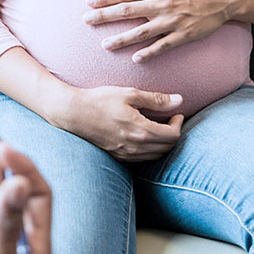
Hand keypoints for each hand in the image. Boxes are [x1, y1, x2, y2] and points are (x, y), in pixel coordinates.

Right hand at [57, 85, 184, 161]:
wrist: (73, 113)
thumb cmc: (100, 100)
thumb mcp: (129, 94)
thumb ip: (155, 99)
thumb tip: (179, 100)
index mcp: (141, 130)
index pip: (173, 135)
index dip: (179, 124)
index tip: (176, 113)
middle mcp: (136, 147)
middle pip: (167, 147)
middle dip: (173, 134)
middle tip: (170, 119)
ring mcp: (126, 154)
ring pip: (156, 155)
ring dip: (162, 143)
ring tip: (158, 127)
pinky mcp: (118, 157)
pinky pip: (142, 158)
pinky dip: (150, 149)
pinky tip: (144, 136)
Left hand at [85, 0, 235, 62]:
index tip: (89, 1)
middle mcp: (161, 5)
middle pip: (127, 11)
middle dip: (104, 16)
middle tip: (86, 21)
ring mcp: (172, 22)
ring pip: (141, 33)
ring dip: (122, 39)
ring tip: (105, 45)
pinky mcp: (183, 35)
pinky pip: (163, 46)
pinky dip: (149, 53)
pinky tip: (135, 59)